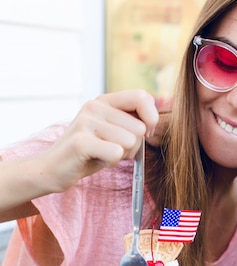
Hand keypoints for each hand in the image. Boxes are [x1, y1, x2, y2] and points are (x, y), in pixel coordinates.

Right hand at [38, 90, 158, 192]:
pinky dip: (110, 163)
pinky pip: (116, 153)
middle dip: (133, 146)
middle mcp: (94, 106)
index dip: (152, 118)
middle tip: (112, 149)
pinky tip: (95, 160)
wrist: (53, 169)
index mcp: (105, 101)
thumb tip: (154, 122)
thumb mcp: (113, 132)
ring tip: (102, 154)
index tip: (145, 133)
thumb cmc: (89, 152)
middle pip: (140, 127)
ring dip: (121, 155)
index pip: (142, 97)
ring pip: (130, 142)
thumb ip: (132, 123)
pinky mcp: (80, 141)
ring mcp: (86, 121)